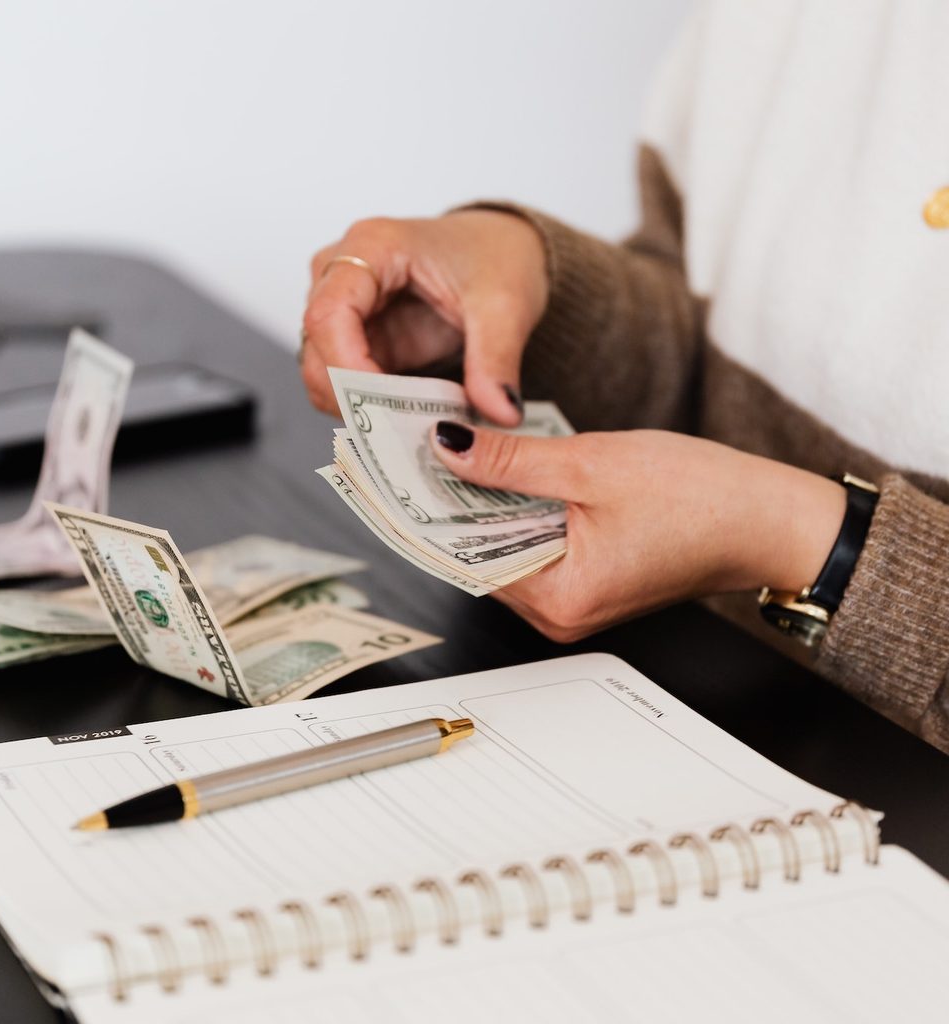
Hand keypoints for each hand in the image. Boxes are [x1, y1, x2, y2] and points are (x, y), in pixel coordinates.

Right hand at [301, 210, 547, 425]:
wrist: (500, 250)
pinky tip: (407, 419)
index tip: (383, 406)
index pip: (328, 314)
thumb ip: (497, 359)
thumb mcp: (506, 305)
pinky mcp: (357, 341)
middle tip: (403, 431)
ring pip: (322, 373)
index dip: (347, 367)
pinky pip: (344, 385)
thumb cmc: (494, 255)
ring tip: (412, 426)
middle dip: (352, 398)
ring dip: (359, 408)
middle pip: (316, 349)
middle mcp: (343, 274)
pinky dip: (370, 409)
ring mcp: (345, 309)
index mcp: (372, 246)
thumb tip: (500, 412)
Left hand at [430, 423, 846, 640]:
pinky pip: (534, 548)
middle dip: (453, 502)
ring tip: (461, 452)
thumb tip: (449, 448)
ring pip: (505, 550)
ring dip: (486, 505)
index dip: (428, 510)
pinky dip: (518, 513)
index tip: (397, 472)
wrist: (768, 518)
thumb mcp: (592, 465)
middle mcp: (560, 614)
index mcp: (560, 597)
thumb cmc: (702, 498)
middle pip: (480, 556)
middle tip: (422, 449)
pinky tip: (507, 474)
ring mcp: (575, 602)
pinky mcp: (589, 582)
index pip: (463, 557)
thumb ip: (511, 461)